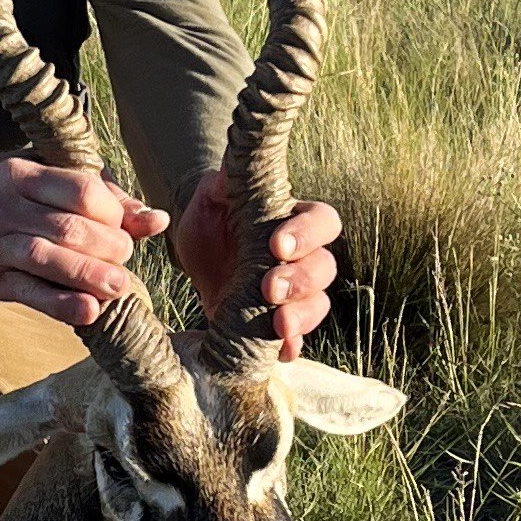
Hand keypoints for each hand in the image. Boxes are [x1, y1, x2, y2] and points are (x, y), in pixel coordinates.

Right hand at [0, 150, 168, 326]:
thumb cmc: (19, 192)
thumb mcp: (54, 181)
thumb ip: (107, 201)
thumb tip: (157, 221)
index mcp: (21, 174)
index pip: (80, 191)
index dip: (111, 213)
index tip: (121, 226)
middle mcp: (1, 206)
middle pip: (67, 228)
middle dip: (106, 247)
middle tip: (123, 260)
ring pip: (45, 259)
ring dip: (89, 276)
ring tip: (119, 287)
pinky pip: (28, 293)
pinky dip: (62, 304)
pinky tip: (89, 311)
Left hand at [172, 171, 341, 359]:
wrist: (196, 251)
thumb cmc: (212, 214)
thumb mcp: (214, 193)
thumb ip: (227, 179)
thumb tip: (232, 169)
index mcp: (295, 219)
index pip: (322, 222)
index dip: (307, 234)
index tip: (277, 245)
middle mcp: (303, 256)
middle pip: (324, 268)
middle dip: (301, 280)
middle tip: (270, 289)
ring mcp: (295, 293)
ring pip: (317, 304)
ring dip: (301, 316)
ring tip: (278, 325)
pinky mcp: (278, 321)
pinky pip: (297, 337)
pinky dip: (292, 345)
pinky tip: (282, 351)